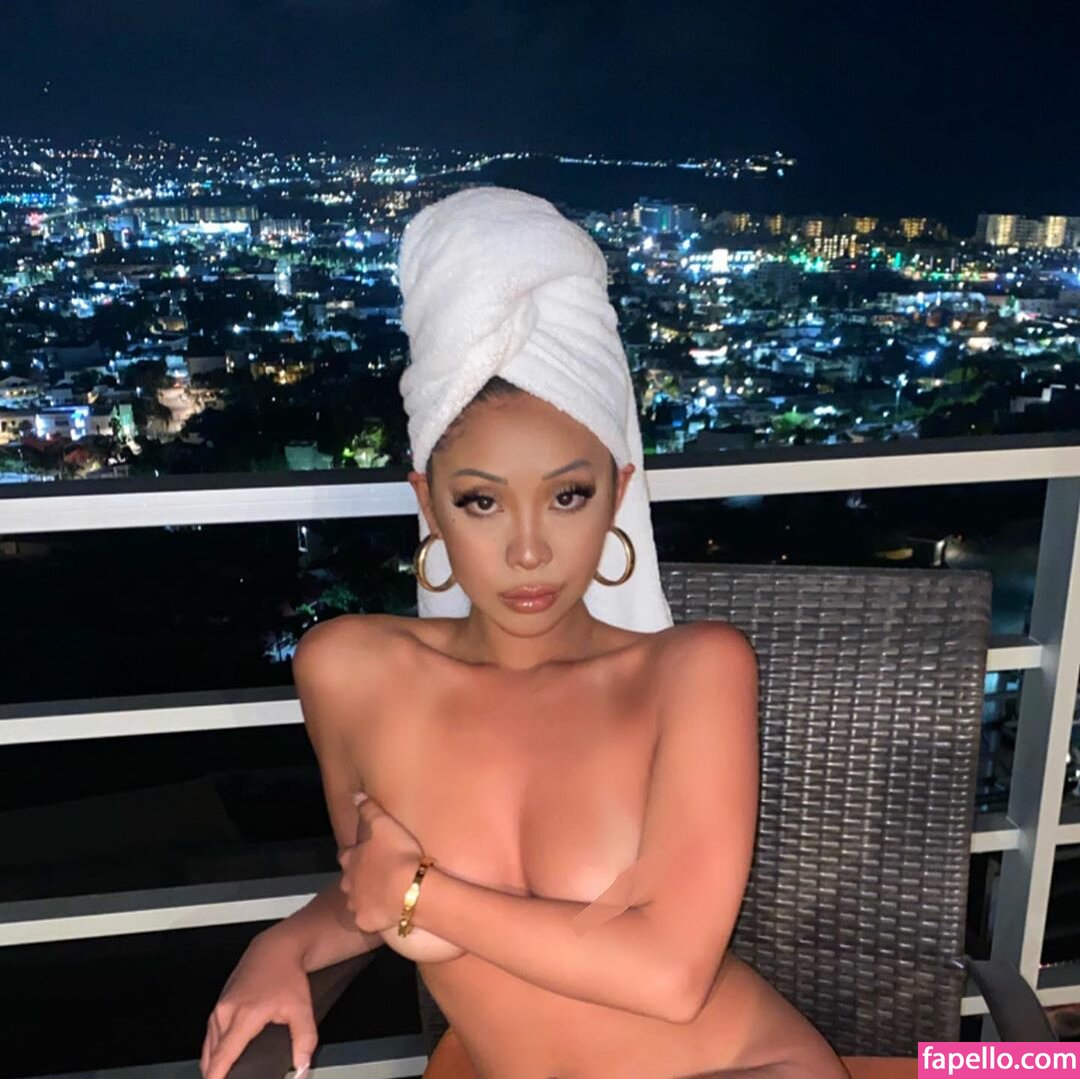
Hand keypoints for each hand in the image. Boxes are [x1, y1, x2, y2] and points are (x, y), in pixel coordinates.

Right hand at [200, 929, 316, 1078]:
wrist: (277, 947)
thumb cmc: (287, 975)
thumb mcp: (302, 1008)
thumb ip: (304, 1040)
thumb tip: (303, 1066)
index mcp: (243, 1017)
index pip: (221, 1058)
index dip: (217, 1078)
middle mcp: (225, 1012)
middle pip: (210, 1057)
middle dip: (217, 1074)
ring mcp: (220, 1007)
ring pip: (209, 1046)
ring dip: (215, 1062)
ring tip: (227, 1074)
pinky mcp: (220, 1003)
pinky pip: (211, 1033)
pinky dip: (215, 1048)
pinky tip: (225, 1056)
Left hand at [338, 791, 425, 933]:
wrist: (409, 889)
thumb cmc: (397, 853)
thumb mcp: (384, 823)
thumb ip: (368, 809)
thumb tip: (354, 795)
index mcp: (351, 859)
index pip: (345, 855)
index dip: (355, 854)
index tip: (365, 854)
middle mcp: (348, 883)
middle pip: (348, 880)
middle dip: (358, 878)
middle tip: (377, 876)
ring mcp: (356, 905)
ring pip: (356, 901)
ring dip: (366, 898)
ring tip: (384, 896)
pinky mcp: (366, 923)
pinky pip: (368, 920)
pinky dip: (375, 917)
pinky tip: (388, 914)